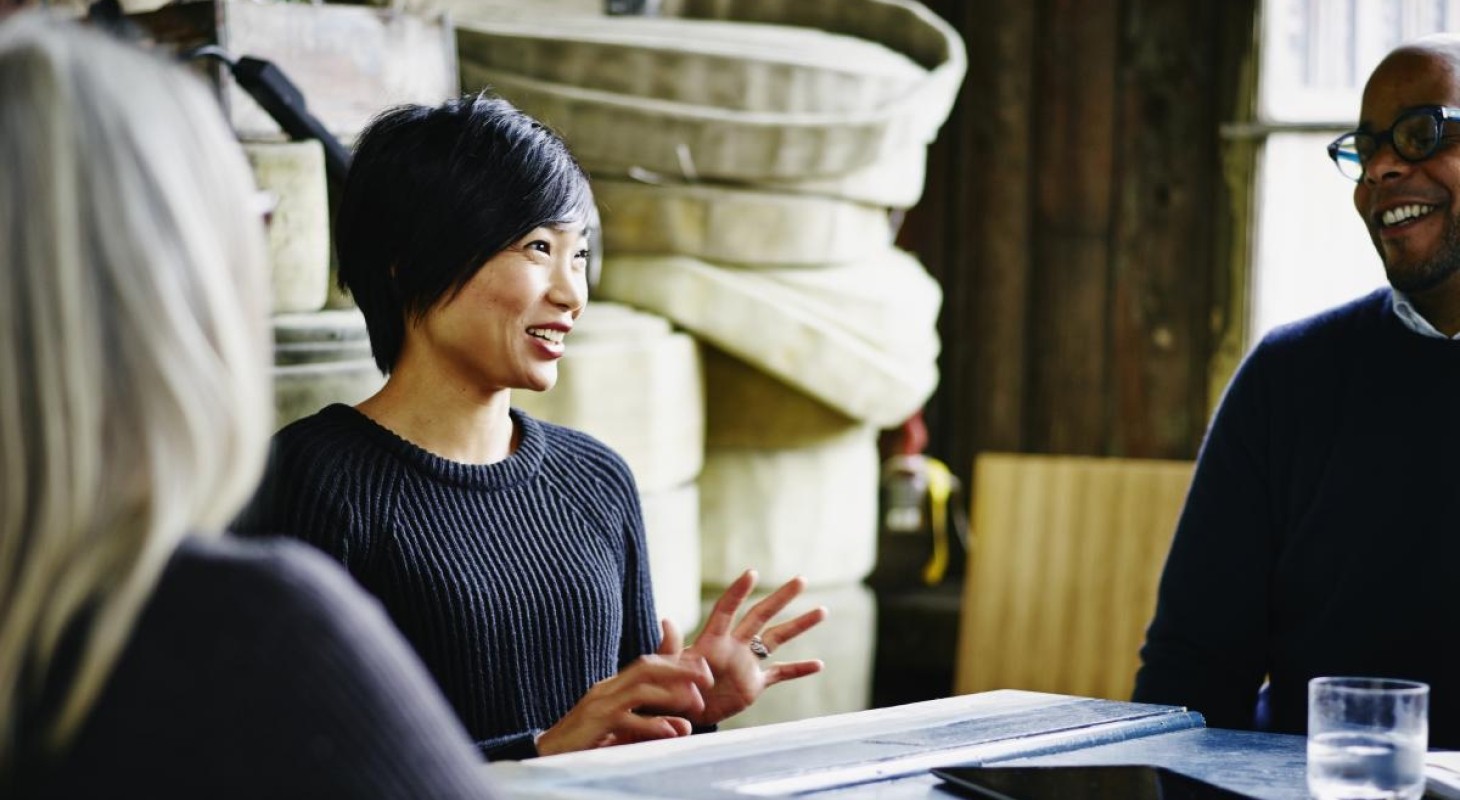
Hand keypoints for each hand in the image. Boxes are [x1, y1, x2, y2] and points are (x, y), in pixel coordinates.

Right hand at [534, 642, 712, 755]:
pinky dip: (651, 724)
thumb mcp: (624, 729)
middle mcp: (607, 689)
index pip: (648, 664)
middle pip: (647, 667)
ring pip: (639, 689)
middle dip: (679, 669)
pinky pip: (625, 720)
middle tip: (707, 678)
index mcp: (614, 686)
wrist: (546, 754)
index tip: (704, 670)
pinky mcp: (594, 725)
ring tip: (695, 704)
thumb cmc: (588, 743)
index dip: (677, 663)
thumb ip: (652, 723)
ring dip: (670, 694)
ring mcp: (599, 705)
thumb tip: (684, 726)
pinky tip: (671, 730)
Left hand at [681, 569, 826, 725]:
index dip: (738, 592)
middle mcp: (733, 646)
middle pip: (761, 616)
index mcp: (712, 641)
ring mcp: (746, 664)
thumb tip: (665, 620)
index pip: (726, 610)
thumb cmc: (669, 689)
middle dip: (781, 598)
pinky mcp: (754, 685)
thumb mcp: (666, 669)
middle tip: (802, 579)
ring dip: (798, 625)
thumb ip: (671, 647)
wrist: (682, 714)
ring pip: (777, 638)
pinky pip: (780, 673)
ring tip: (822, 610)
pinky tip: (819, 664)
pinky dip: (798, 669)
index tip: (752, 573)